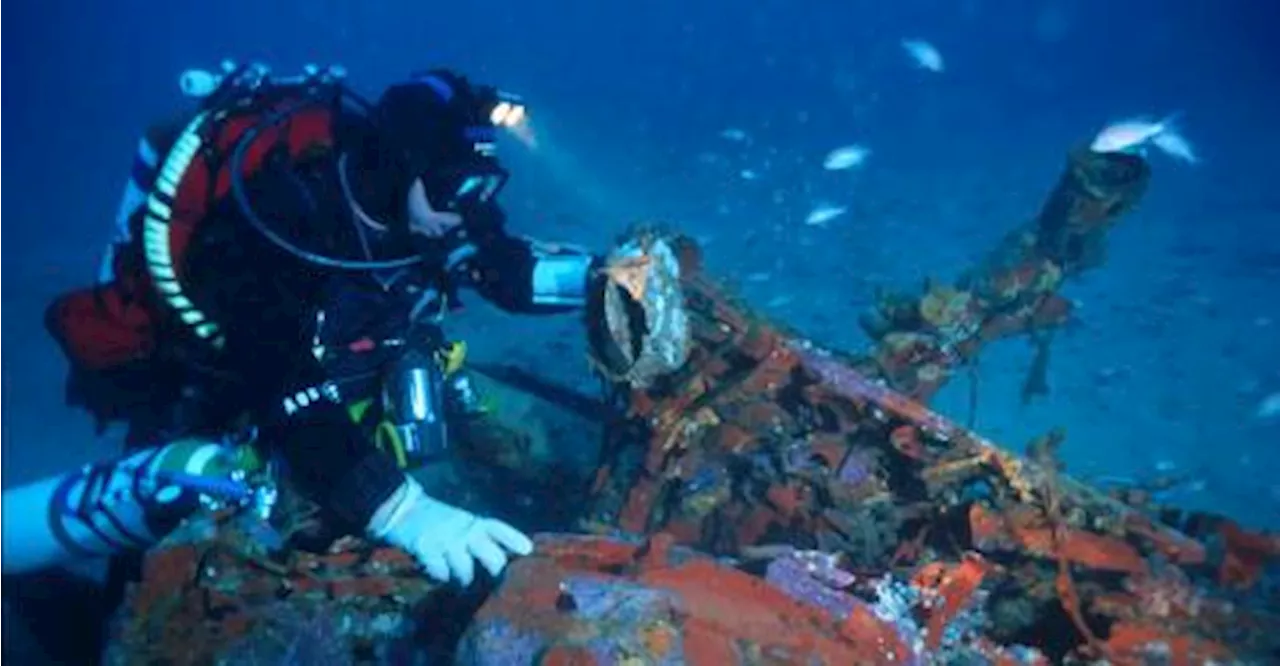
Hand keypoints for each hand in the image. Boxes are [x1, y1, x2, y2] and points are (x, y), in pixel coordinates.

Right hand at [368, 477, 531, 585]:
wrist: (402, 509)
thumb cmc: (436, 519)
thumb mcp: (461, 521)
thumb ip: (477, 536)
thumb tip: (499, 559)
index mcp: (473, 521)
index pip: (498, 528)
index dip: (514, 539)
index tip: (527, 550)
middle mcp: (464, 529)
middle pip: (491, 556)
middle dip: (494, 570)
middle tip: (489, 578)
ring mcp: (445, 538)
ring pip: (466, 570)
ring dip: (463, 578)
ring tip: (457, 578)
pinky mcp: (426, 547)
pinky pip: (440, 572)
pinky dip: (439, 576)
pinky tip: (435, 570)